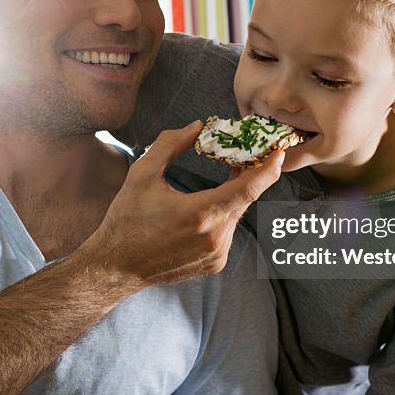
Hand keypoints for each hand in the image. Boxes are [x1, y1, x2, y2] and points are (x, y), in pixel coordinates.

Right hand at [81, 121, 283, 289]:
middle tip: (242, 154)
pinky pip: (227, 232)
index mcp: (200, 214)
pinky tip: (202, 210)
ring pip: (235, 216)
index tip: (279, 152)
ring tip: (220, 179)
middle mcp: (215, 238)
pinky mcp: (214, 264)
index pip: (248, 188)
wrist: (116, 266)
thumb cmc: (126, 220)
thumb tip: (195, 127)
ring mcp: (216, 255)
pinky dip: (221, 216)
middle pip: (243, 199)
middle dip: (246, 176)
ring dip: (230, 197)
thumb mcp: (142, 174)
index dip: (268, 169)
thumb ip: (170, 144)